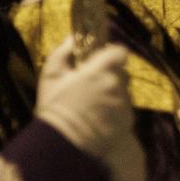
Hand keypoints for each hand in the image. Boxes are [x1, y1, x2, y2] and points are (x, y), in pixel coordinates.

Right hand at [33, 39, 145, 180]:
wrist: (64, 143)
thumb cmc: (55, 107)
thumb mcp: (51, 76)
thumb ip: (63, 53)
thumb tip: (72, 37)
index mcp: (100, 69)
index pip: (120, 51)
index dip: (113, 54)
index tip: (102, 61)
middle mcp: (117, 84)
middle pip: (121, 73)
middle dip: (110, 77)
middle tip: (92, 88)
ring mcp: (124, 102)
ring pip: (123, 92)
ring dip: (112, 95)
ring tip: (93, 107)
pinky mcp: (128, 119)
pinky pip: (124, 109)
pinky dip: (115, 111)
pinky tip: (99, 119)